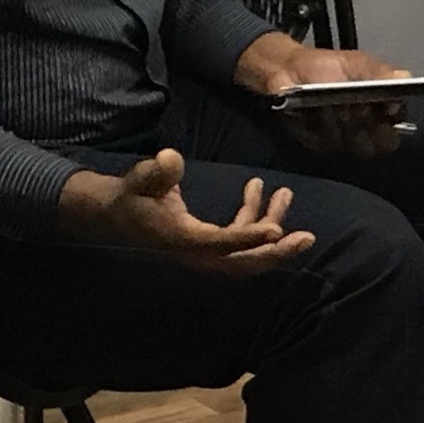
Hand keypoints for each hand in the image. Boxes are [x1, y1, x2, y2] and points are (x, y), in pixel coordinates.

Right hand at [57, 149, 313, 272]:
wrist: (116, 212)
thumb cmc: (130, 195)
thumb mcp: (138, 180)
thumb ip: (155, 172)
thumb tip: (170, 159)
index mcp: (183, 241)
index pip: (221, 245)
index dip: (249, 239)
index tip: (277, 230)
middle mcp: (198, 253)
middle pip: (244, 263)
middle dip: (277, 253)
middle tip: (307, 237)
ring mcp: (206, 250)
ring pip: (247, 250)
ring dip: (271, 225)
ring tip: (287, 194)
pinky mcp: (209, 241)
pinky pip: (240, 235)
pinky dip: (254, 217)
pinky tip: (259, 188)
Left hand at [237, 35, 411, 157]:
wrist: (286, 72)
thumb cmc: (323, 66)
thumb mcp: (353, 63)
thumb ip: (379, 72)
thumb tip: (405, 78)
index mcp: (379, 104)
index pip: (399, 119)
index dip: (393, 116)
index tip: (385, 107)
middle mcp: (368, 125)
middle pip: (385, 143)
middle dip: (373, 128)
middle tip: (357, 110)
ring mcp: (346, 137)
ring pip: (357, 146)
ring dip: (344, 126)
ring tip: (329, 106)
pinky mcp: (324, 144)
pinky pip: (329, 145)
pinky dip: (321, 128)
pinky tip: (312, 113)